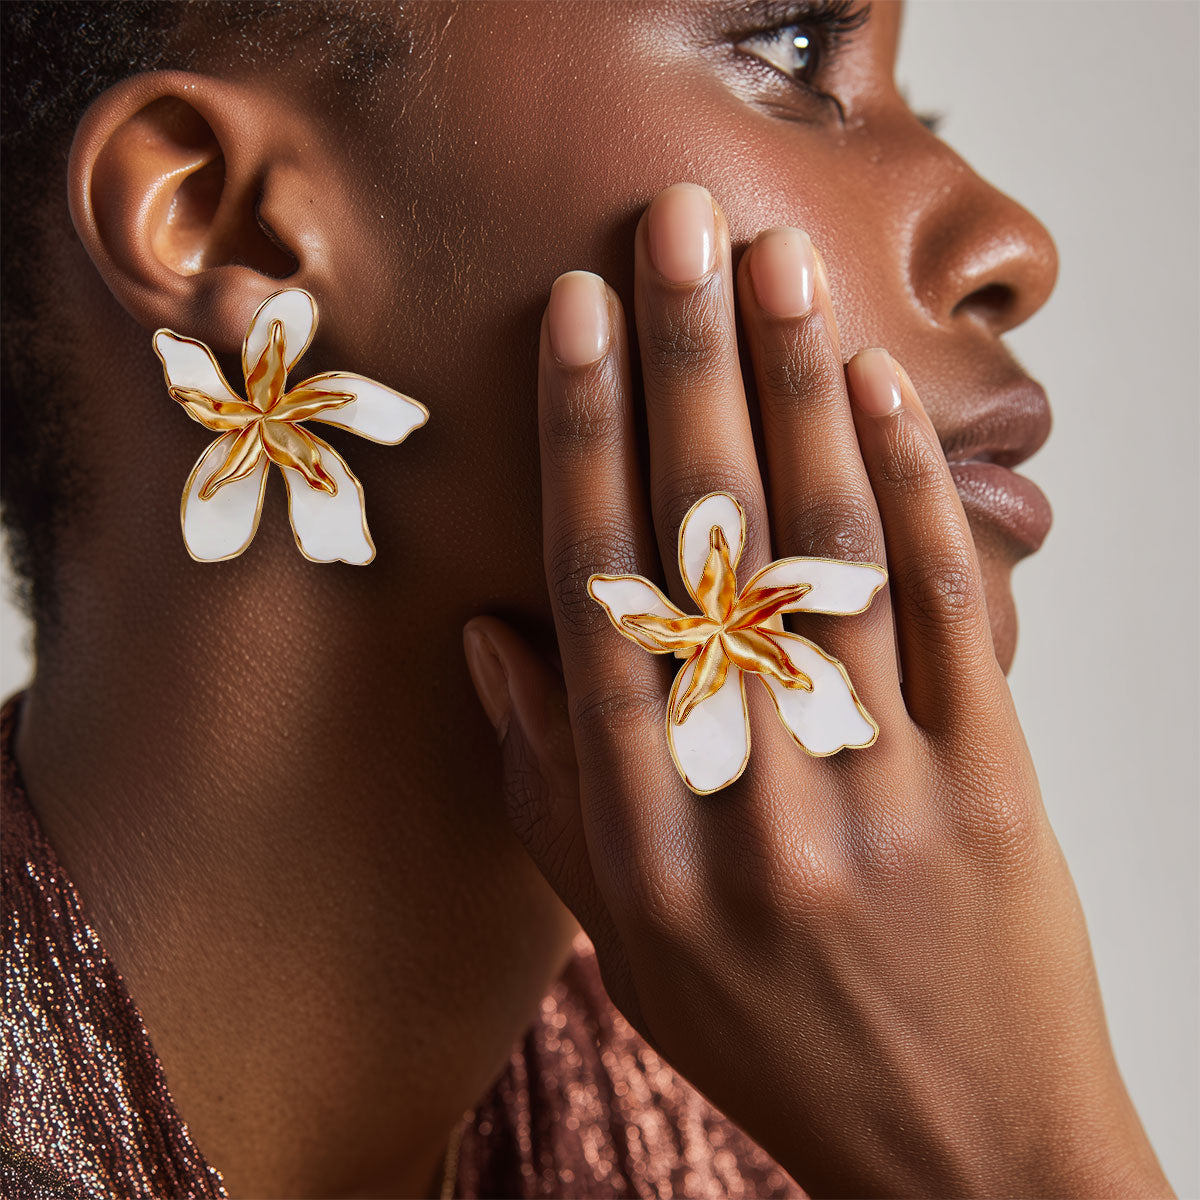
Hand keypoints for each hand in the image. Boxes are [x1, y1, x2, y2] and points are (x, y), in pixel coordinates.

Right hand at [463, 183, 1170, 1197]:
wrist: (962, 1146)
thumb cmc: (773, 1036)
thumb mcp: (626, 942)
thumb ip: (545, 788)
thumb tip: (492, 634)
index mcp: (642, 841)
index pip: (599, 601)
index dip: (586, 443)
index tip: (579, 319)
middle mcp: (750, 802)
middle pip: (710, 547)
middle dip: (688, 367)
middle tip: (674, 232)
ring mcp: (880, 788)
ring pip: (831, 551)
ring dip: (800, 392)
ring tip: (774, 268)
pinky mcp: (992, 782)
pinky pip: (950, 611)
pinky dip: (919, 490)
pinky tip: (882, 394)